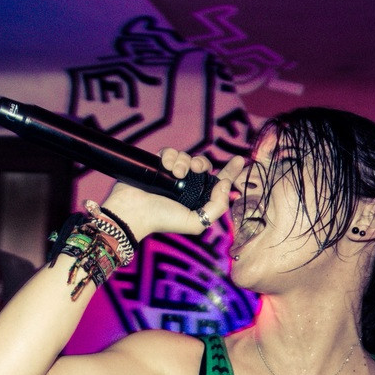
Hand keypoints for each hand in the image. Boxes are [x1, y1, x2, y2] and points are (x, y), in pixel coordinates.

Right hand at [102, 150, 244, 237]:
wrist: (133, 212)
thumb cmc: (162, 220)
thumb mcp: (196, 222)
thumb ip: (217, 207)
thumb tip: (224, 184)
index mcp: (196, 198)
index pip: (217, 182)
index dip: (230, 172)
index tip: (240, 160)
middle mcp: (185, 185)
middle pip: (203, 165)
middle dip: (203, 163)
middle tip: (197, 169)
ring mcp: (170, 174)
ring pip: (186, 157)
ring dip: (183, 161)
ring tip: (175, 173)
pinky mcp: (157, 164)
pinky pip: (169, 152)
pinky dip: (169, 156)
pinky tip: (165, 166)